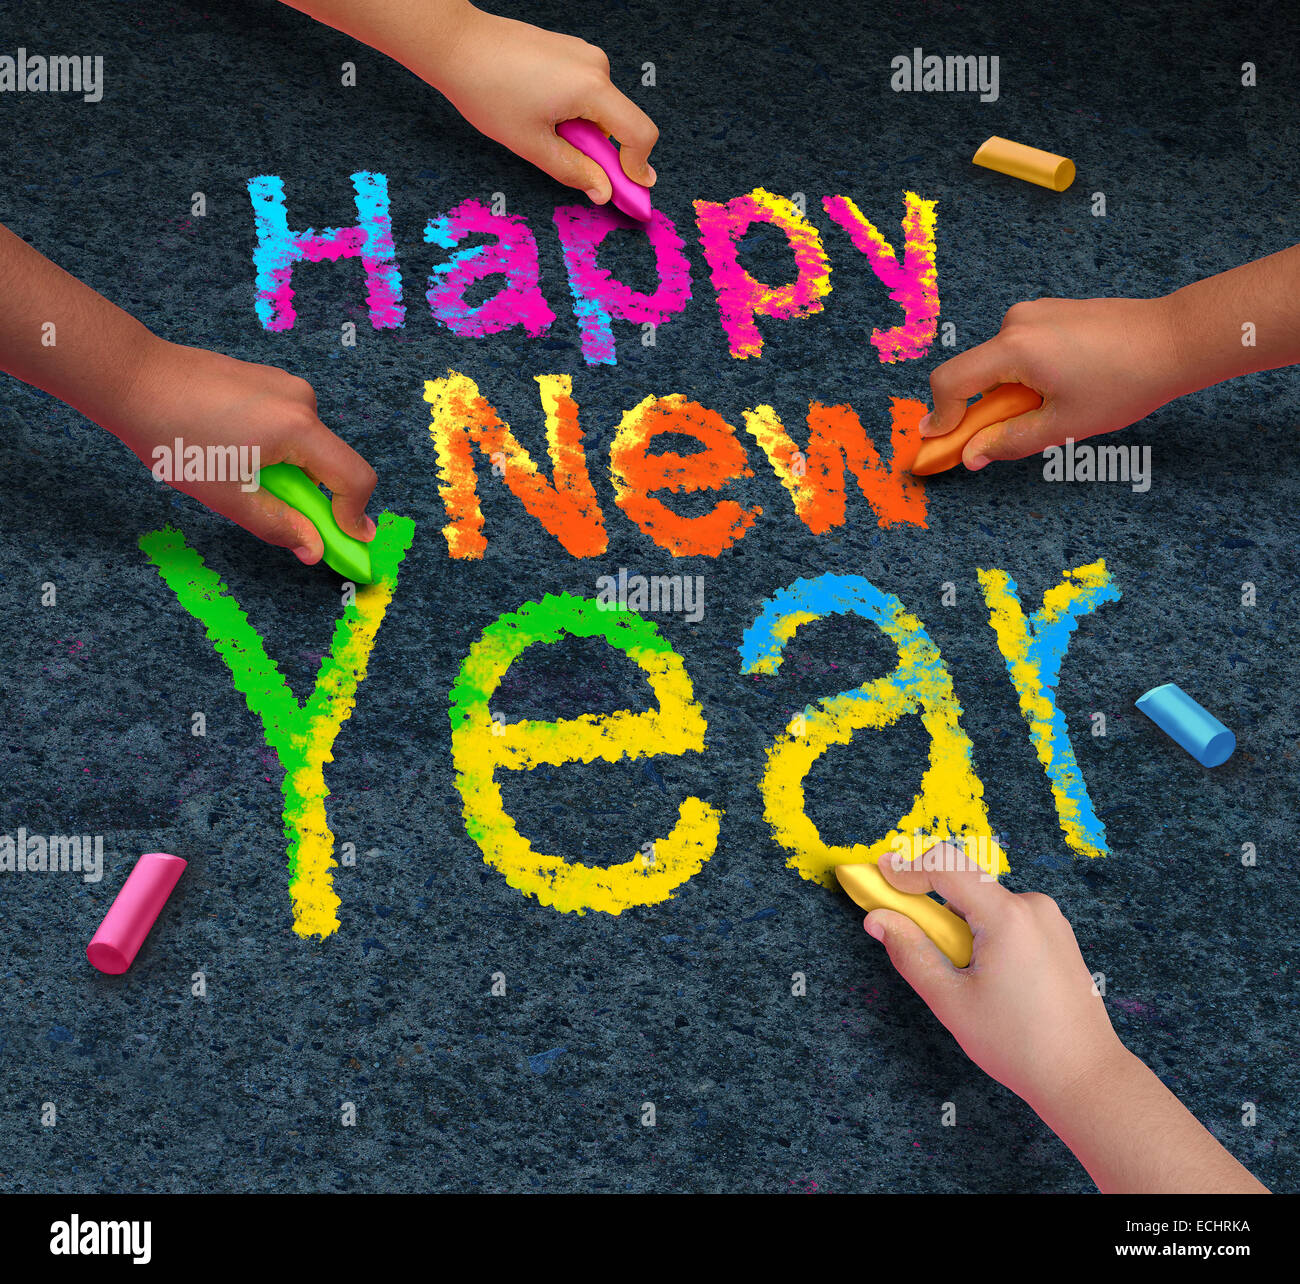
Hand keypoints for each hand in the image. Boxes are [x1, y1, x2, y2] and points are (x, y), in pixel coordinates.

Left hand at [107, 338, 376, 564]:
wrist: (133, 377)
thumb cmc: (173, 436)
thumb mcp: (227, 495)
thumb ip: (279, 525)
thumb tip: (315, 550)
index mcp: (298, 428)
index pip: (355, 478)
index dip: (355, 515)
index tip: (344, 541)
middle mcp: (303, 401)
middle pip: (332, 463)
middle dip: (311, 494)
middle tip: (267, 506)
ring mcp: (287, 385)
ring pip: (309, 446)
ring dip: (289, 471)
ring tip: (237, 470)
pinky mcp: (270, 380)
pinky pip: (291, 426)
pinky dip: (277, 449)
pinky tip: (232, 447)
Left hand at [428, 6, 657, 202]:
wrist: (458, 44)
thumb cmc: (488, 90)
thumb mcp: (532, 144)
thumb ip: (574, 171)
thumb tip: (604, 191)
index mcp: (592, 87)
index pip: (640, 133)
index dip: (639, 167)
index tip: (630, 190)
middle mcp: (596, 65)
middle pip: (620, 123)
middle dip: (602, 151)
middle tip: (567, 161)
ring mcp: (584, 54)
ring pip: (601, 109)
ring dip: (583, 131)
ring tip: (542, 128)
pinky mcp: (571, 52)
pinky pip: (587, 92)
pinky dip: (575, 112)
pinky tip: (540, 111)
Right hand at [861, 843, 1126, 1112]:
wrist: (1085, 1076)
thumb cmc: (1018, 1044)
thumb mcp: (951, 1001)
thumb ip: (910, 952)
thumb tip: (877, 919)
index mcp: (1007, 915)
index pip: (946, 866)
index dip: (907, 867)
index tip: (879, 874)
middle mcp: (1033, 906)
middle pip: (965, 884)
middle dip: (931, 904)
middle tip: (910, 936)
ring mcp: (1050, 918)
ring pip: (985, 902)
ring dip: (959, 923)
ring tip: (961, 975)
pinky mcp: (1057, 934)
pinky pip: (1007, 917)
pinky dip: (983, 932)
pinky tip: (988, 977)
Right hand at [921, 296, 1184, 469]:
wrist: (1176, 338)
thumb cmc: (1126, 381)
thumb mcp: (1063, 425)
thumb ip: (1008, 441)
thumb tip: (971, 456)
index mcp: (1014, 348)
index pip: (950, 381)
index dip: (940, 416)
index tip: (939, 442)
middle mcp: (1016, 322)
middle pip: (974, 373)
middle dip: (981, 408)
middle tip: (1009, 434)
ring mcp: (1034, 311)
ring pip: (998, 363)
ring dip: (1008, 392)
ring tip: (1054, 406)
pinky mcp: (1051, 311)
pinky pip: (1019, 349)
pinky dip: (1024, 374)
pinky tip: (1065, 385)